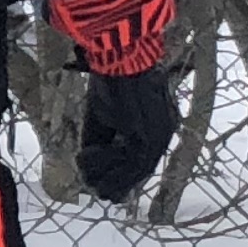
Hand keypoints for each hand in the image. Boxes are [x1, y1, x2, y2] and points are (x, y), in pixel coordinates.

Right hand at [75, 66, 177, 202]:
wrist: (118, 58)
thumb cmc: (110, 82)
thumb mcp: (104, 118)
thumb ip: (105, 142)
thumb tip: (93, 172)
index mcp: (160, 128)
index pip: (143, 164)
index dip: (121, 179)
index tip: (102, 188)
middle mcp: (165, 134)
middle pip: (140, 172)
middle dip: (111, 181)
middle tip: (91, 185)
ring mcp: (159, 135)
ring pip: (133, 171)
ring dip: (104, 172)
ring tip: (82, 162)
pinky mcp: (148, 133)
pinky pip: (126, 161)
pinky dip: (103, 161)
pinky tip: (84, 153)